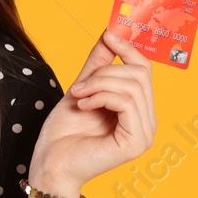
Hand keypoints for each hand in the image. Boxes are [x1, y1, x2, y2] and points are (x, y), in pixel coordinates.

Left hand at [28, 29, 157, 192]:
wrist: (50, 165)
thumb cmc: (63, 134)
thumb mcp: (82, 89)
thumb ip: (98, 64)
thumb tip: (111, 32)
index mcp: (138, 111)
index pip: (145, 70)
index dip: (129, 49)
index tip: (110, 34)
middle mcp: (147, 123)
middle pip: (140, 75)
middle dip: (105, 72)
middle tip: (79, 86)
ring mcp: (144, 134)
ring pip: (133, 86)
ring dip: (98, 84)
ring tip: (78, 96)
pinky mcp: (136, 142)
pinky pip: (127, 102)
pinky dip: (101, 96)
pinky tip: (84, 106)